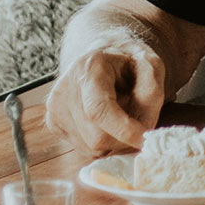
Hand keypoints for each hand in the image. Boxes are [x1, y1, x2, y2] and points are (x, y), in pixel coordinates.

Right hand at [45, 36, 166, 157]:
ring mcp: (55, 107)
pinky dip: (104, 142)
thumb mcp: (151, 65)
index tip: (145, 138)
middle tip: (140, 124)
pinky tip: (108, 121)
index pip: (98, 109)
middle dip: (124, 138)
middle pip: (97, 136)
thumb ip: (151, 93)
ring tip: (123, 117)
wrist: (102, 56)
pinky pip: (85, 148)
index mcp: (89, 68)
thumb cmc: (129, 61)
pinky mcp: (53, 123)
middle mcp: (65, 88)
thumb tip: (144, 129)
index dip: (123, 130)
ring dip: (116, 141)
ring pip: (92, 147)